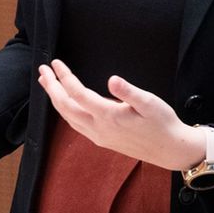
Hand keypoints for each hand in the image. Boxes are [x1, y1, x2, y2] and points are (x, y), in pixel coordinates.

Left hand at [37, 59, 206, 170]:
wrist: (171, 149)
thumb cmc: (163, 123)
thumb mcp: (151, 102)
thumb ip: (129, 91)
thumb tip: (112, 79)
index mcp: (108, 116)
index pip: (77, 93)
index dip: (64, 77)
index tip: (56, 63)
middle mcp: (99, 128)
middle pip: (65, 107)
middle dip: (51, 87)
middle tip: (43, 70)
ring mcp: (99, 136)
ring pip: (68, 117)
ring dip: (55, 99)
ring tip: (48, 84)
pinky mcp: (102, 140)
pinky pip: (76, 125)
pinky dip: (65, 111)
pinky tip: (65, 104)